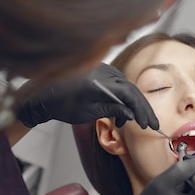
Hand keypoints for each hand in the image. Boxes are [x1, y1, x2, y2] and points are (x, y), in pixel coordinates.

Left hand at [16, 63, 158, 128]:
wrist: (44, 94)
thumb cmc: (62, 103)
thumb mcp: (90, 112)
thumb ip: (113, 110)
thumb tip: (132, 114)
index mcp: (101, 82)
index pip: (130, 95)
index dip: (142, 110)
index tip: (148, 124)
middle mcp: (105, 72)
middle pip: (132, 90)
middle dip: (142, 109)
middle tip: (151, 125)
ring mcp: (104, 70)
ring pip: (127, 88)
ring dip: (132, 106)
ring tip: (132, 123)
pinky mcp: (102, 72)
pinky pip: (118, 85)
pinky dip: (123, 99)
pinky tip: (121, 113)